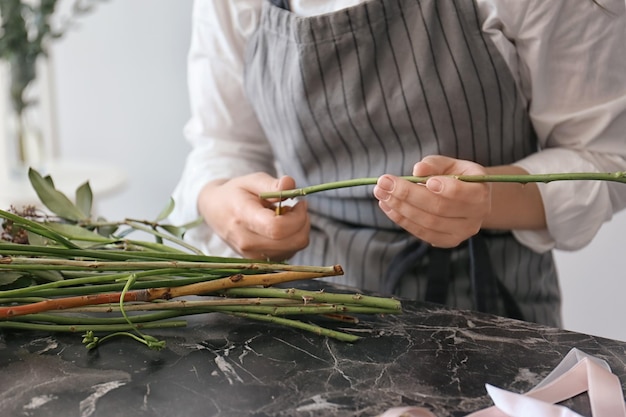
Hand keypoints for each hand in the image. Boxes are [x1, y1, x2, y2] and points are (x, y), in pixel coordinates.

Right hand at [197, 173, 309, 260]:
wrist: (215, 212)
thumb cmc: (235, 193)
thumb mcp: (251, 181)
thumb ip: (271, 184)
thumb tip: (290, 184)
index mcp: (243, 217)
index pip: (277, 227)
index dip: (297, 216)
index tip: (299, 203)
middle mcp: (247, 242)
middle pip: (292, 241)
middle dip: (302, 222)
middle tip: (296, 207)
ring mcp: (253, 255)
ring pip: (294, 248)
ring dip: (298, 231)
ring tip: (285, 216)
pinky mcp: (260, 261)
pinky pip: (289, 253)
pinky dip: (292, 240)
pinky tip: (281, 227)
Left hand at [373, 155, 490, 247]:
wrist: (467, 199)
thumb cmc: (456, 176)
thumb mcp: (449, 164)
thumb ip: (434, 164)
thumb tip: (417, 170)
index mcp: (481, 192)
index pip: (463, 193)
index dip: (443, 187)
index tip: (419, 177)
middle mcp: (476, 216)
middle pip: (439, 208)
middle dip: (407, 194)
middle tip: (384, 182)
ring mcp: (462, 233)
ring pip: (427, 223)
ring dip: (400, 208)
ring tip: (381, 193)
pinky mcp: (447, 242)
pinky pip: (422, 233)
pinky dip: (402, 220)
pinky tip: (387, 206)